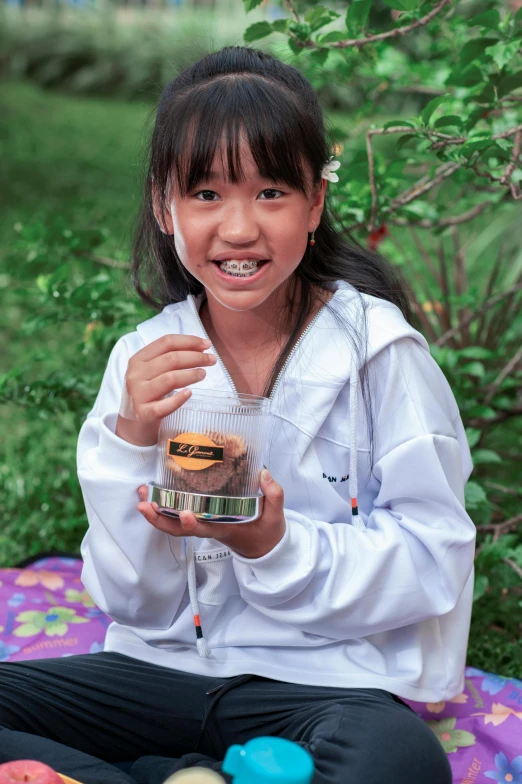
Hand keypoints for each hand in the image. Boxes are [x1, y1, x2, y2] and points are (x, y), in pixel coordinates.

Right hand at [116, 334, 216, 445]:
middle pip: (171, 359)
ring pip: (170, 379)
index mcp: (137, 359)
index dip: (189, 341)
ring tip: (203, 374)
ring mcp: (138, 394)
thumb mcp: (151, 371)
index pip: (166, 342)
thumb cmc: (148, 392)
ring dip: (191, 375)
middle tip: (212, 360)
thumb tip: (201, 347)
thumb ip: (169, 358)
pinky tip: (190, 393)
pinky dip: (179, 399)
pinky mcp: (143, 414)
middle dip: (196, 357)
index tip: (207, 344)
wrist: (132, 423)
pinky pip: (164, 406)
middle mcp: (135, 374)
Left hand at [136, 469, 285, 558]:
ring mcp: (203, 524)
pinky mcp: (201, 517)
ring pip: (173, 523)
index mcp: (224, 529)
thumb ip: (273, 494)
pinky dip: (163, 506)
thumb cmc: (267, 532)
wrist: (263, 547)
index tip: (184, 514)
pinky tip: (153, 492)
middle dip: (158, 519)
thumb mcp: (276, 516)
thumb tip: (263, 473)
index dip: (191, 524)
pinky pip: (177, 516)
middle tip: (143, 504)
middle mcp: (208, 528)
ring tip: (142, 494)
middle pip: (178, 530)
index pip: (204, 529)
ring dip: (155, 512)